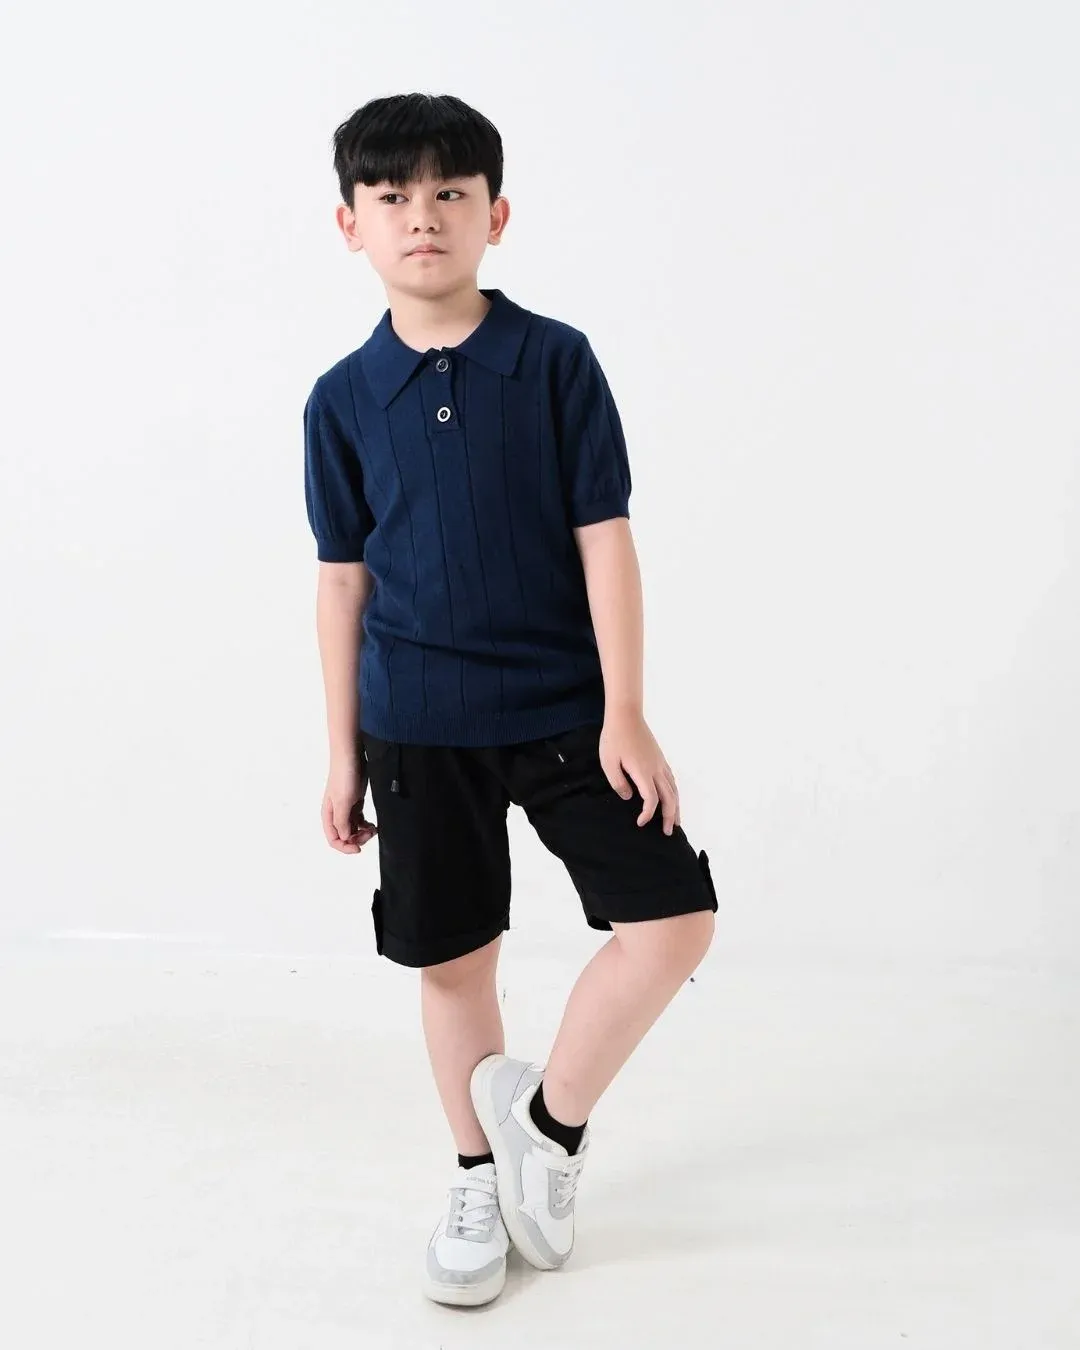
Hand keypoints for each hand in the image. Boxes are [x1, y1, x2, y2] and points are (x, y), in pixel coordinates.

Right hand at [321, 757, 377, 853]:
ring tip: (374, 829)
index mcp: (328, 815)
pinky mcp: (355, 801)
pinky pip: (360, 820)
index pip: (334, 839)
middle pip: (345, 836)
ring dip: (363, 833)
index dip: (345, 847)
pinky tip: (373, 825)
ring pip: (353, 829)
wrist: (351, 756)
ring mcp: (346, 807)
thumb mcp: (342, 801)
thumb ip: (342, 821)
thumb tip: (345, 838)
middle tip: (370, 833)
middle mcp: (336, 813)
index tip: (359, 848)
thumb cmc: (344, 776)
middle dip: (357, 839)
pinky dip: (366, 825)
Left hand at [599, 710, 680, 834]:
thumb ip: (618, 783)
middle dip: (669, 816)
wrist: (626, 715)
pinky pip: (672, 779)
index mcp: (643, 772)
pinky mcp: (659, 758)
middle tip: (668, 832)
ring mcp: (660, 763)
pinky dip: (675, 792)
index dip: (648, 814)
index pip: (651, 799)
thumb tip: (629, 797)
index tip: (640, 823)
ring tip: (676, 821)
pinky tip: (673, 797)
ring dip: (676, 806)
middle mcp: (656, 769)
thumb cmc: (614, 738)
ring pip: (674, 789)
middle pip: (669, 797)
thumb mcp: (608, 763)